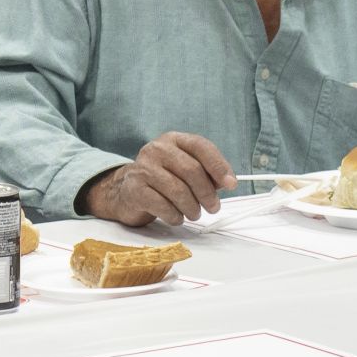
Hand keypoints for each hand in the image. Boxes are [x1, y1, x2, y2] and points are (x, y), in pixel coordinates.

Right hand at [80, 133, 236, 226]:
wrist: (125, 191)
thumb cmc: (162, 180)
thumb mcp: (184, 169)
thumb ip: (207, 173)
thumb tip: (228, 182)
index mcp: (173, 140)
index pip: (200, 146)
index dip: (218, 165)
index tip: (231, 183)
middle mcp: (156, 149)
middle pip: (191, 170)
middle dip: (207, 193)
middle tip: (213, 207)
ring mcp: (143, 169)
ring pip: (179, 191)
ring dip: (192, 208)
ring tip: (193, 213)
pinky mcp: (135, 190)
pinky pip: (164, 206)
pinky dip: (176, 216)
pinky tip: (175, 216)